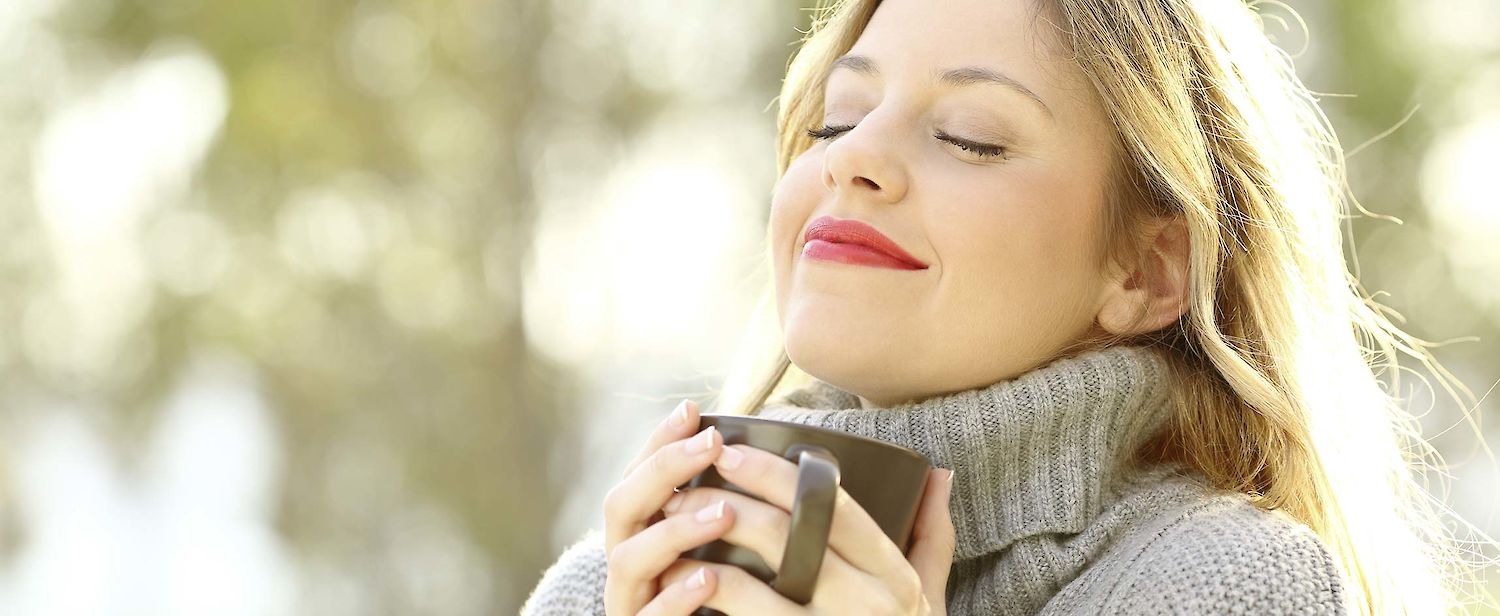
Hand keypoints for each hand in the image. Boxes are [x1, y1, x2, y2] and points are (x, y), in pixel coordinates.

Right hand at [603, 399, 734, 614]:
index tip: (693, 409)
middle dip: (664, 469)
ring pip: (630, 558)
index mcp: (639, 529)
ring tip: (723, 512)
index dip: (660, 440)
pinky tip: (707, 578)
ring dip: (676, 530)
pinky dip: (676, 596)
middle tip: (710, 444)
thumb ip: (715, 503)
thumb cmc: (709, 596)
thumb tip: (747, 448)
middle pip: (623, 505)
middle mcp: (625, 559)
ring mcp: (628, 599)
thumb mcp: (710, 544)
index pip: (638, 474)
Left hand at [655, 443, 957, 614]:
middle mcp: (865, 609)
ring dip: (701, 557)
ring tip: (669, 534)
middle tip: (685, 486)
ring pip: (752, 591)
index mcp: (894, 579)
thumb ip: (930, 538)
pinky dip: (701, 606)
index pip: (835, 508)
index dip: (779, 475)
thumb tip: (940, 475)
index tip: (733, 451)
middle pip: (789, 539)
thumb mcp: (929, 598)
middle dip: (728, 505)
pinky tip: (674, 586)